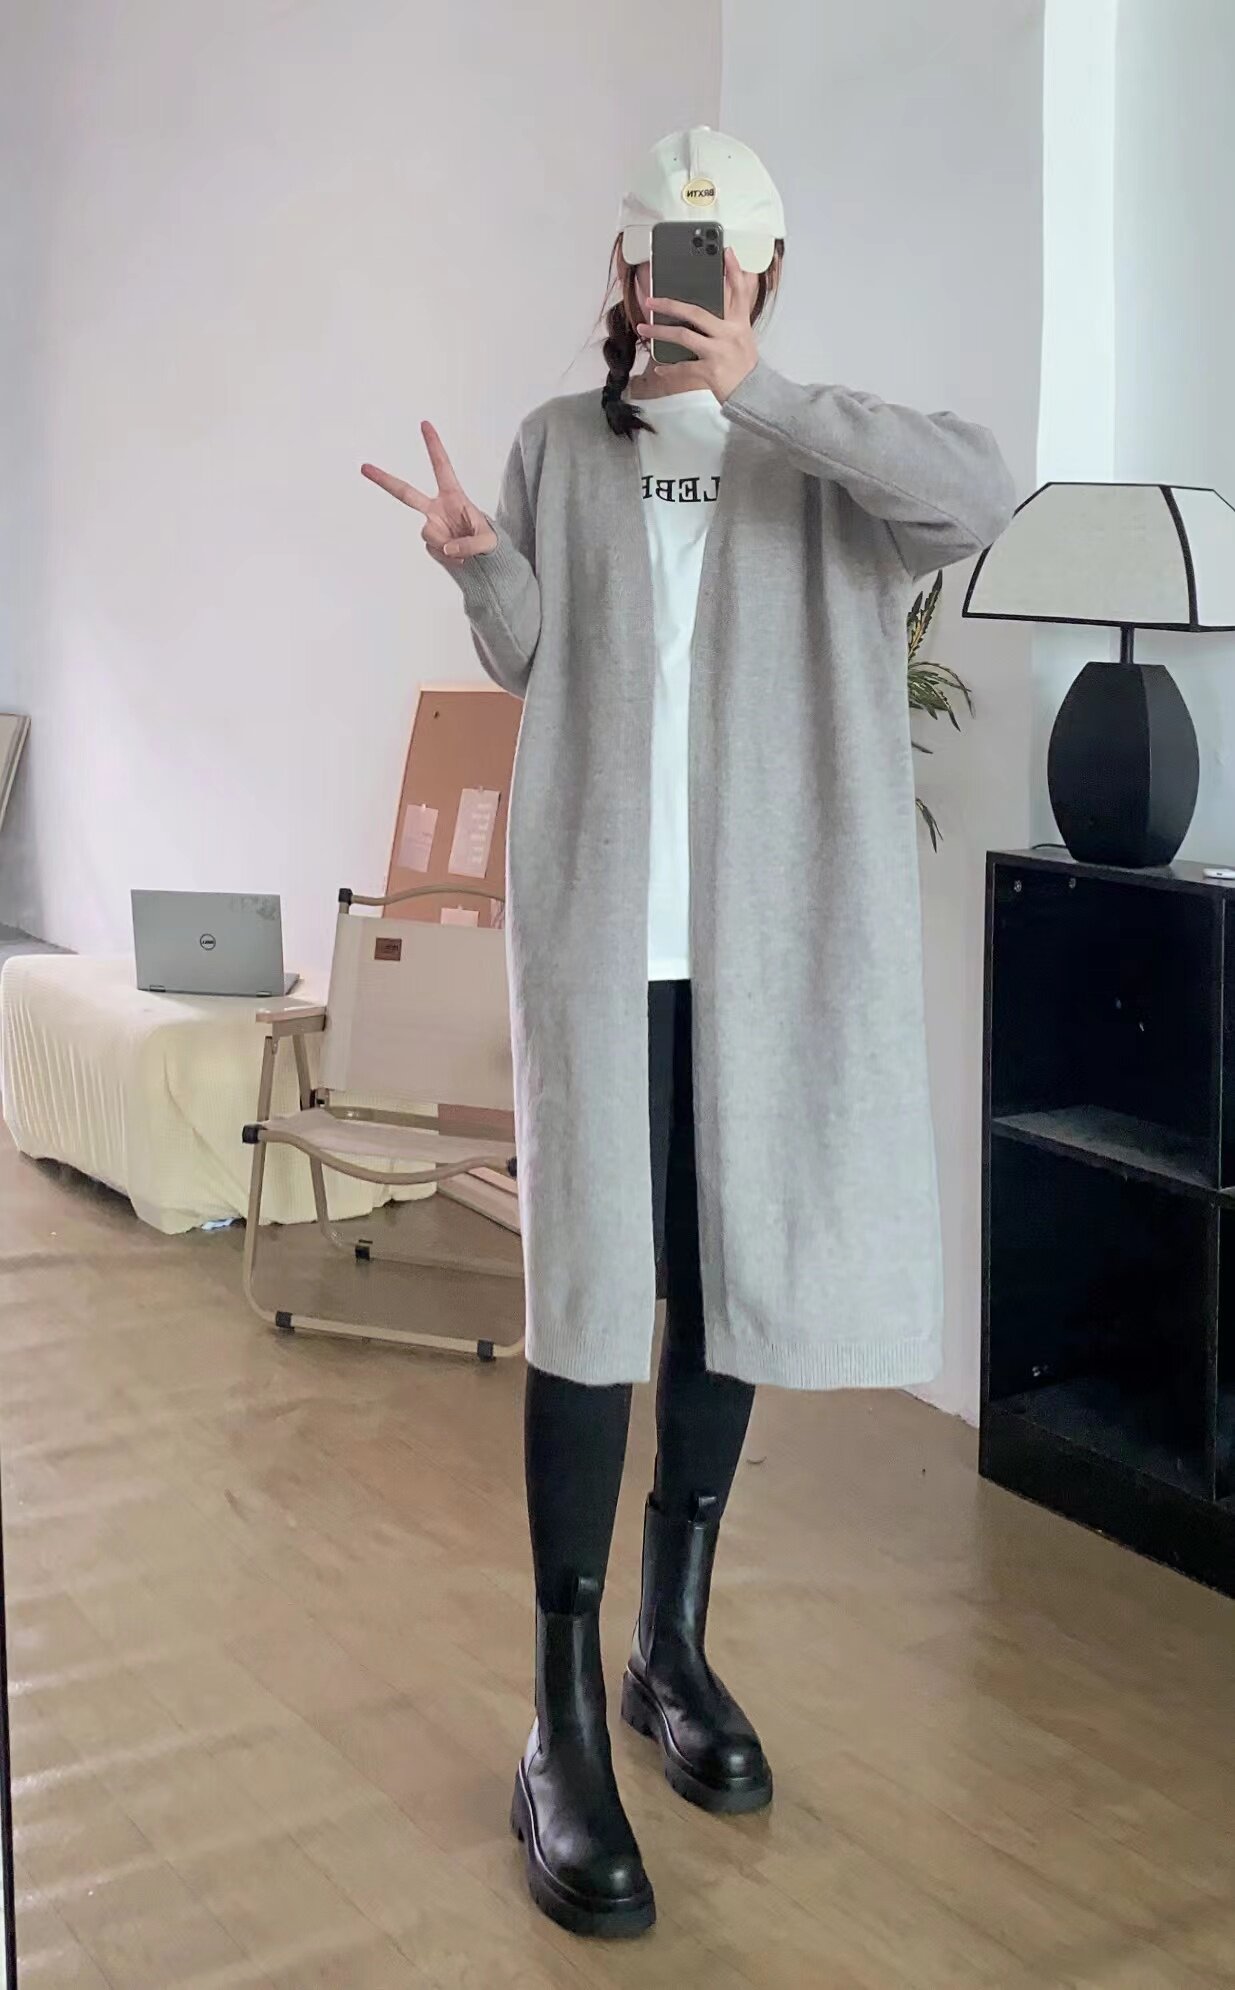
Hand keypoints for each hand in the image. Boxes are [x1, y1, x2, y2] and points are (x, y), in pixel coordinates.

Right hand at [360, 423, 496, 561]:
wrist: (484, 561)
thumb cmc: (489, 543)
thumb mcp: (488, 542)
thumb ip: (470, 544)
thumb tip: (448, 547)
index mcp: (453, 496)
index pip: (442, 467)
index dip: (434, 446)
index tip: (425, 424)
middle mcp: (437, 508)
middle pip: (405, 493)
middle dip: (384, 480)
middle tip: (364, 467)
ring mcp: (431, 525)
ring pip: (427, 534)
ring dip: (446, 544)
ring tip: (464, 550)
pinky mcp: (430, 542)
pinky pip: (432, 550)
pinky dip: (446, 557)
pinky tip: (459, 558)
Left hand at [638, 248, 759, 403]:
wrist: (753, 394)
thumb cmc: (743, 365)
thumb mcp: (743, 337)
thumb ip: (731, 318)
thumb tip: (715, 300)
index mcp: (739, 323)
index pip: (739, 291)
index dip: (733, 270)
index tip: (726, 251)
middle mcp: (729, 334)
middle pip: (696, 312)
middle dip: (670, 304)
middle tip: (650, 300)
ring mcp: (719, 352)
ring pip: (684, 336)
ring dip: (660, 332)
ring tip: (644, 329)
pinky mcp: (710, 371)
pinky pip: (683, 366)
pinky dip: (669, 368)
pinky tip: (658, 367)